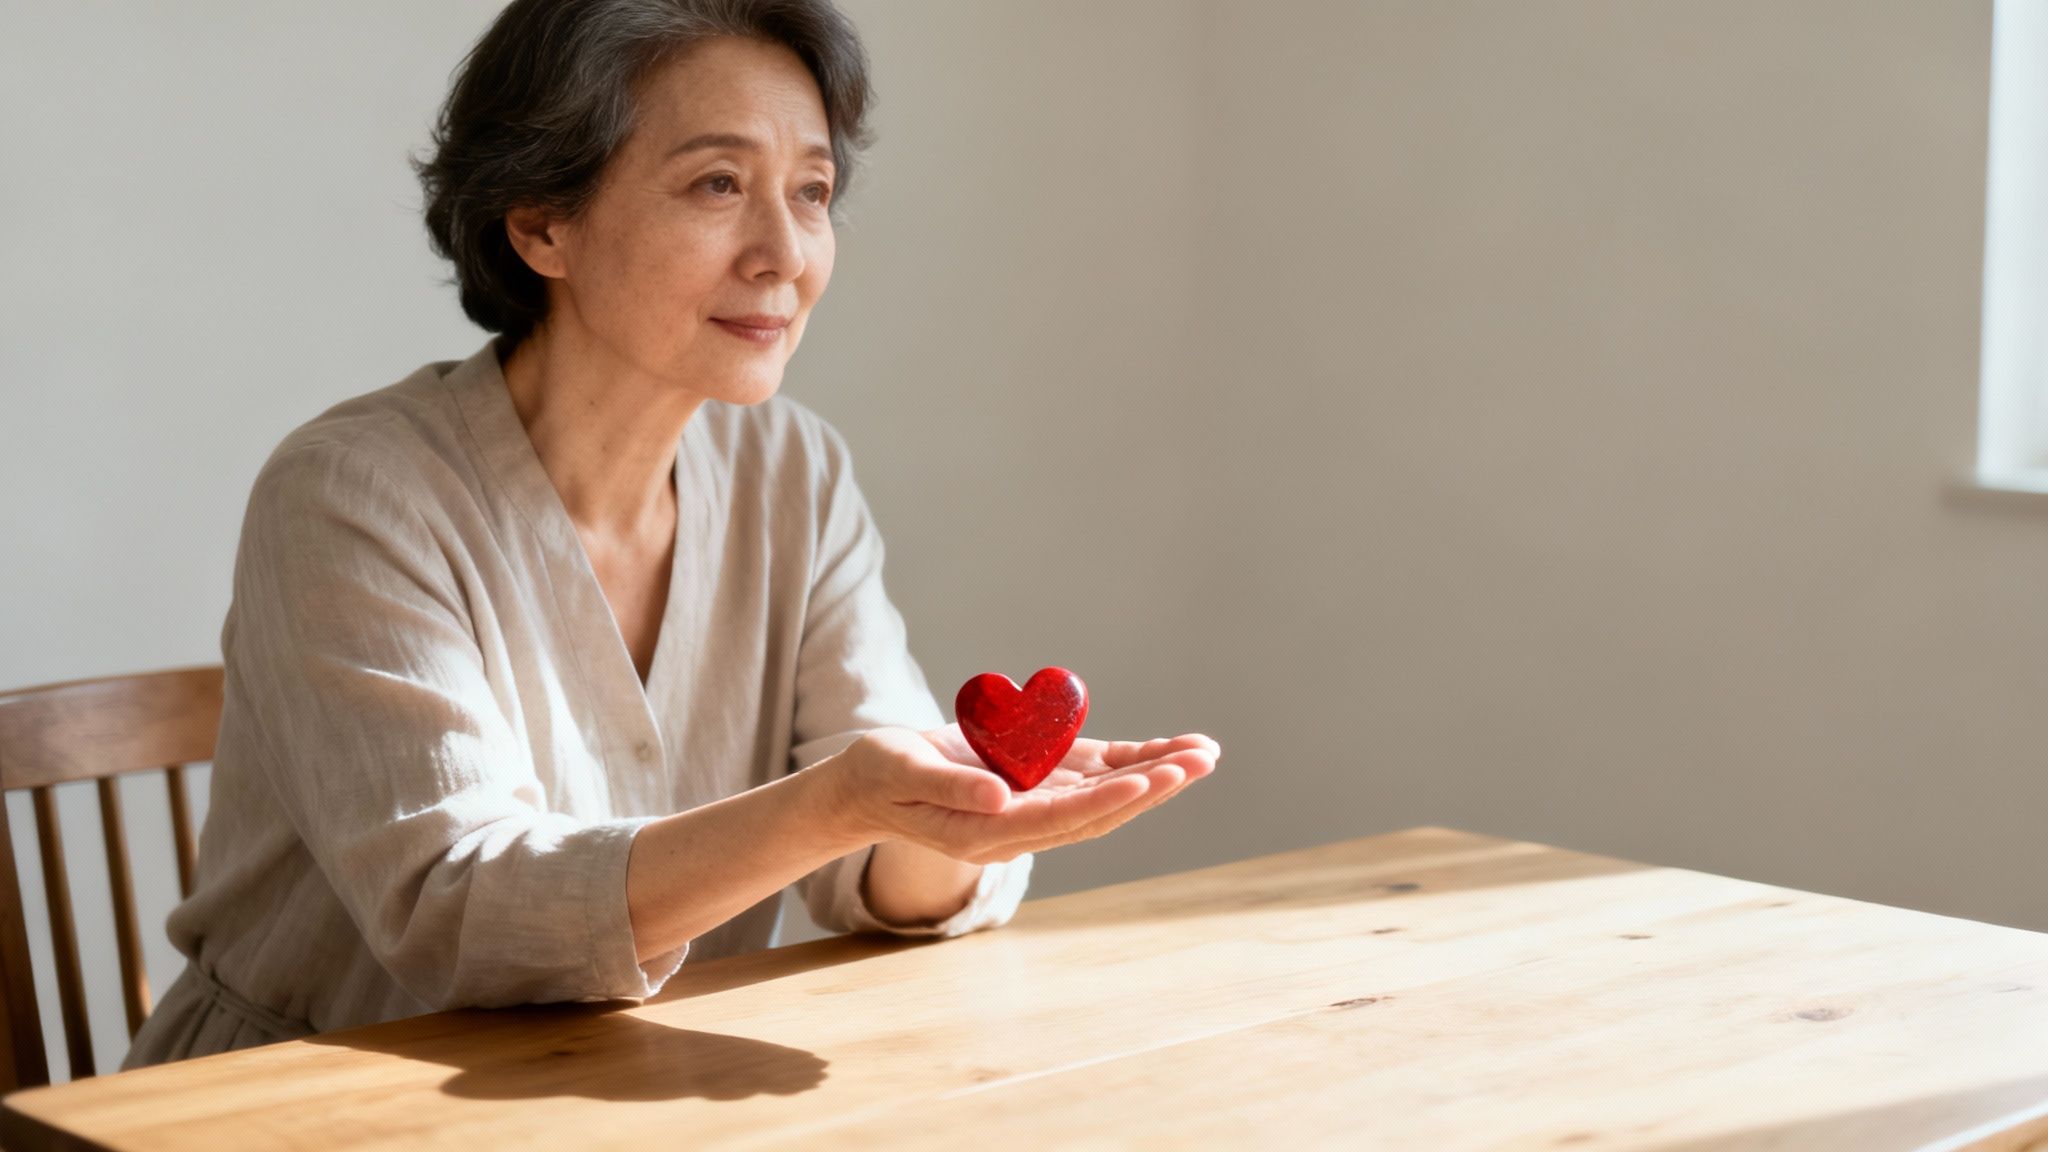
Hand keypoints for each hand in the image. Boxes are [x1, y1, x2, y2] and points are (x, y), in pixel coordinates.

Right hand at [814, 724, 1219, 865]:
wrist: (872, 786)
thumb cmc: (880, 775)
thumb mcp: (902, 773)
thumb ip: (951, 786)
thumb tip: (1000, 799)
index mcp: (989, 833)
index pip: (1059, 819)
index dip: (1107, 801)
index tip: (1148, 781)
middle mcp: (1022, 825)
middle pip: (1099, 811)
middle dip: (1151, 786)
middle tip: (1199, 761)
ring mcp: (1034, 804)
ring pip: (1107, 793)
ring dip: (1155, 773)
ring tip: (1204, 753)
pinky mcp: (1039, 780)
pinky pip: (1095, 773)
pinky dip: (1133, 759)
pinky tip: (1172, 748)